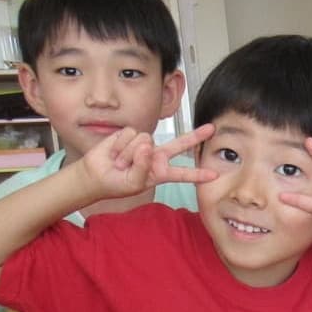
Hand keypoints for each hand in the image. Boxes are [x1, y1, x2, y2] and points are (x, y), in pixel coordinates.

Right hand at [78, 125, 217, 198]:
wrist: (96, 175)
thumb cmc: (117, 183)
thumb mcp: (134, 182)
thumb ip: (143, 167)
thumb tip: (147, 146)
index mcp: (161, 172)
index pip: (182, 173)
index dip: (197, 174)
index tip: (214, 175)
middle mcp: (156, 155)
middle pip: (180, 144)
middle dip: (196, 136)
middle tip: (212, 129)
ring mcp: (144, 144)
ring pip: (146, 141)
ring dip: (129, 154)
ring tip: (121, 163)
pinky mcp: (131, 134)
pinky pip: (131, 135)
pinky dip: (121, 145)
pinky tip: (115, 153)